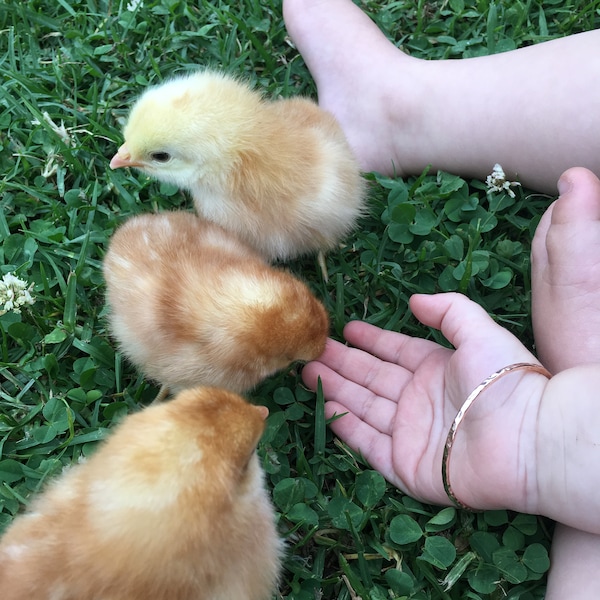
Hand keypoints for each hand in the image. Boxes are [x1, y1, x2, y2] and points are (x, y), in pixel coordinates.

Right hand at [302, 293, 548, 510]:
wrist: (528, 441)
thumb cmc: (505, 381)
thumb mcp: (480, 331)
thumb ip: (448, 310)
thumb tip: (414, 299)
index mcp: (437, 368)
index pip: (395, 351)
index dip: (371, 340)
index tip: (346, 329)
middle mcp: (420, 399)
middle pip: (372, 377)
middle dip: (343, 363)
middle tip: (313, 349)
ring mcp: (411, 433)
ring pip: (364, 406)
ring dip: (336, 389)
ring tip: (308, 371)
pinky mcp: (405, 465)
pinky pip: (368, 442)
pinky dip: (346, 425)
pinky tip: (326, 405)